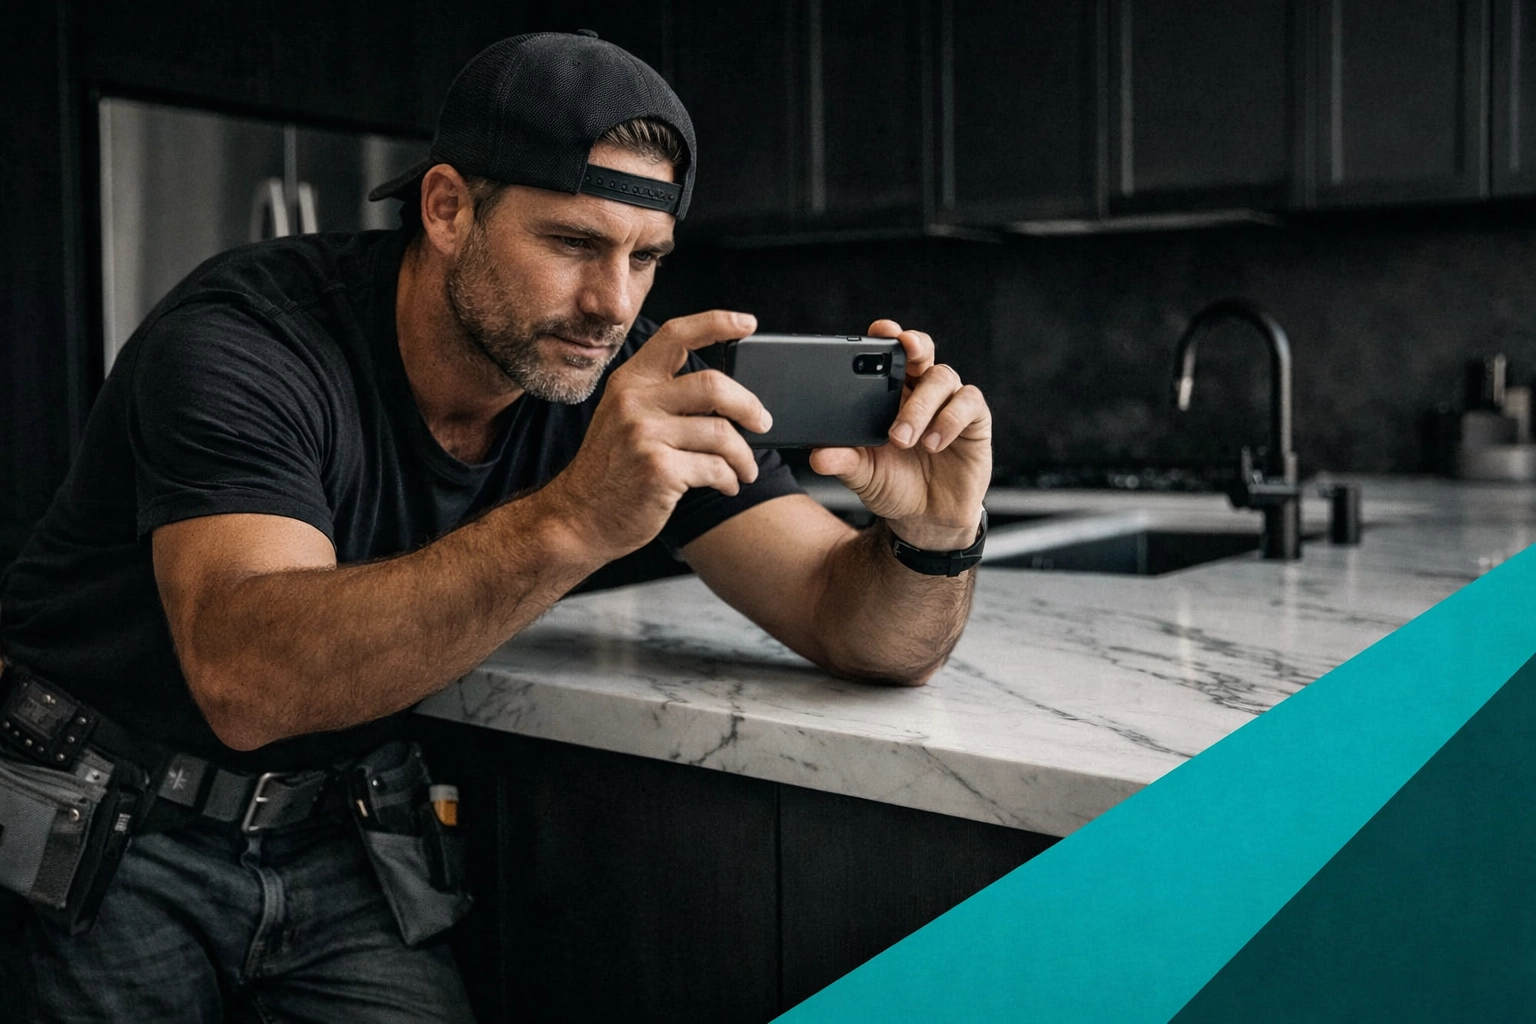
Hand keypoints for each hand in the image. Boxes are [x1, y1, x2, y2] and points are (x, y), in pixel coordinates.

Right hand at [542, 310, 771, 562]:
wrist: (578, 518)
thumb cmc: (610, 471)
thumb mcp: (623, 418)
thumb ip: (661, 397)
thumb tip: (723, 393)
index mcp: (629, 381)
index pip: (676, 335)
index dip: (717, 323)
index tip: (747, 323)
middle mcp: (634, 402)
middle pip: (714, 386)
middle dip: (749, 406)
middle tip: (762, 423)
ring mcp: (644, 436)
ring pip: (721, 434)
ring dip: (743, 456)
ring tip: (743, 470)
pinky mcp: (658, 470)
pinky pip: (715, 468)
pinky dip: (729, 479)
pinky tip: (726, 485)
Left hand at [808, 320, 990, 550]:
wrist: (925, 520)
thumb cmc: (894, 487)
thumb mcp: (862, 476)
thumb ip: (843, 462)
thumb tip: (818, 455)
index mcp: (889, 394)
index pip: (889, 355)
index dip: (887, 336)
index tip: (880, 330)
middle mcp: (920, 392)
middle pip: (922, 351)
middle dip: (913, 345)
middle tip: (904, 349)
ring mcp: (949, 404)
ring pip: (942, 377)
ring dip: (921, 404)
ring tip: (903, 438)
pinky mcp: (974, 421)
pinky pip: (968, 402)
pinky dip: (949, 419)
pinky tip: (933, 442)